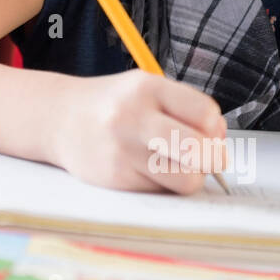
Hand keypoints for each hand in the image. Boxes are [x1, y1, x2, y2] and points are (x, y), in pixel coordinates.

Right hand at [51, 69, 227, 193]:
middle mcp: (133, 117)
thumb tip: (221, 143)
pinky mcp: (115, 178)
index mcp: (146, 88)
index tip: (209, 132)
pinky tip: (147, 169)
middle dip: (213, 159)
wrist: (59, 119)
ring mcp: (122, 150)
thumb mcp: (145, 90)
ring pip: (185, 179)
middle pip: (199, 150)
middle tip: (209, 159)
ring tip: (176, 165)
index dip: (215, 128)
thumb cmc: (112, 106)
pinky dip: (163, 184)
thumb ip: (184, 109)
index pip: (205, 113)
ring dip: (190, 176)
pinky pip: (161, 191)